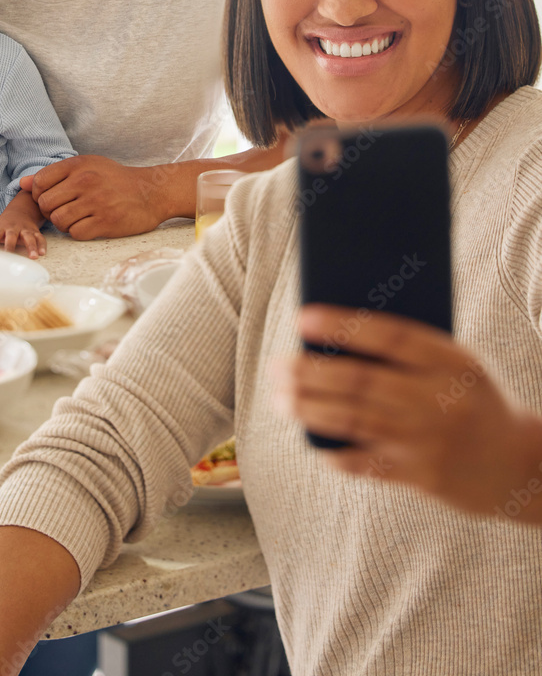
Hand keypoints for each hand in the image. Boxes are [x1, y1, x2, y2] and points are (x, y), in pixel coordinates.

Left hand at [0, 191, 45, 257]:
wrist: (18, 213)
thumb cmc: (0, 225)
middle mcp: (12, 228)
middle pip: (12, 236)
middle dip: (11, 245)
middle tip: (10, 256)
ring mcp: (24, 230)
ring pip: (29, 237)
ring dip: (32, 246)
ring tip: (34, 257)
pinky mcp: (34, 232)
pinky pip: (40, 237)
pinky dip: (42, 245)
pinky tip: (43, 253)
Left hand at [19, 156, 167, 239]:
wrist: (152, 192)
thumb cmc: (116, 179)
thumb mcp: (87, 167)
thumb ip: (55, 174)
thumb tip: (22, 184)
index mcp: (79, 165)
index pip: (39, 182)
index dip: (40, 194)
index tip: (53, 197)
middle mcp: (86, 181)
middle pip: (45, 203)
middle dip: (50, 211)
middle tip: (66, 210)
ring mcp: (96, 202)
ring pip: (58, 220)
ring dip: (64, 223)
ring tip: (77, 218)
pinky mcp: (105, 222)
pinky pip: (75, 233)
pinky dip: (78, 232)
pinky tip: (89, 225)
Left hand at [282, 304, 541, 522]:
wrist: (517, 467)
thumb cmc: (471, 400)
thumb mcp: (457, 365)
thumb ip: (410, 350)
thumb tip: (337, 333)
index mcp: (453, 362)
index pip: (390, 336)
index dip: (343, 325)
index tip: (302, 318)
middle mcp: (440, 401)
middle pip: (362, 382)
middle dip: (310, 372)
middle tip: (277, 365)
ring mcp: (428, 441)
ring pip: (355, 421)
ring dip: (309, 408)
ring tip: (279, 396)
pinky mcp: (420, 476)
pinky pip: (364, 463)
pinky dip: (332, 450)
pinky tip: (309, 437)